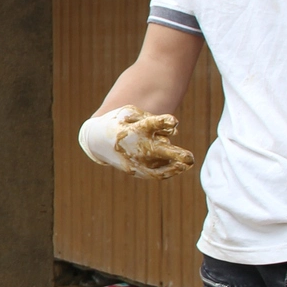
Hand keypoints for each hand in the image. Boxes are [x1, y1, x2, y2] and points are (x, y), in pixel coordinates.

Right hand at [78, 106, 195, 178]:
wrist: (96, 142)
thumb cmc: (119, 122)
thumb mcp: (130, 112)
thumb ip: (152, 119)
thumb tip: (174, 130)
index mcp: (133, 128)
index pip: (149, 124)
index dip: (162, 122)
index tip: (174, 121)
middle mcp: (135, 147)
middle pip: (157, 151)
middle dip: (174, 155)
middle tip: (190, 158)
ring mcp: (135, 161)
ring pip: (159, 168)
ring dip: (175, 167)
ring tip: (187, 164)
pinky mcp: (136, 171)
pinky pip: (155, 174)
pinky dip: (168, 172)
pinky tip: (179, 167)